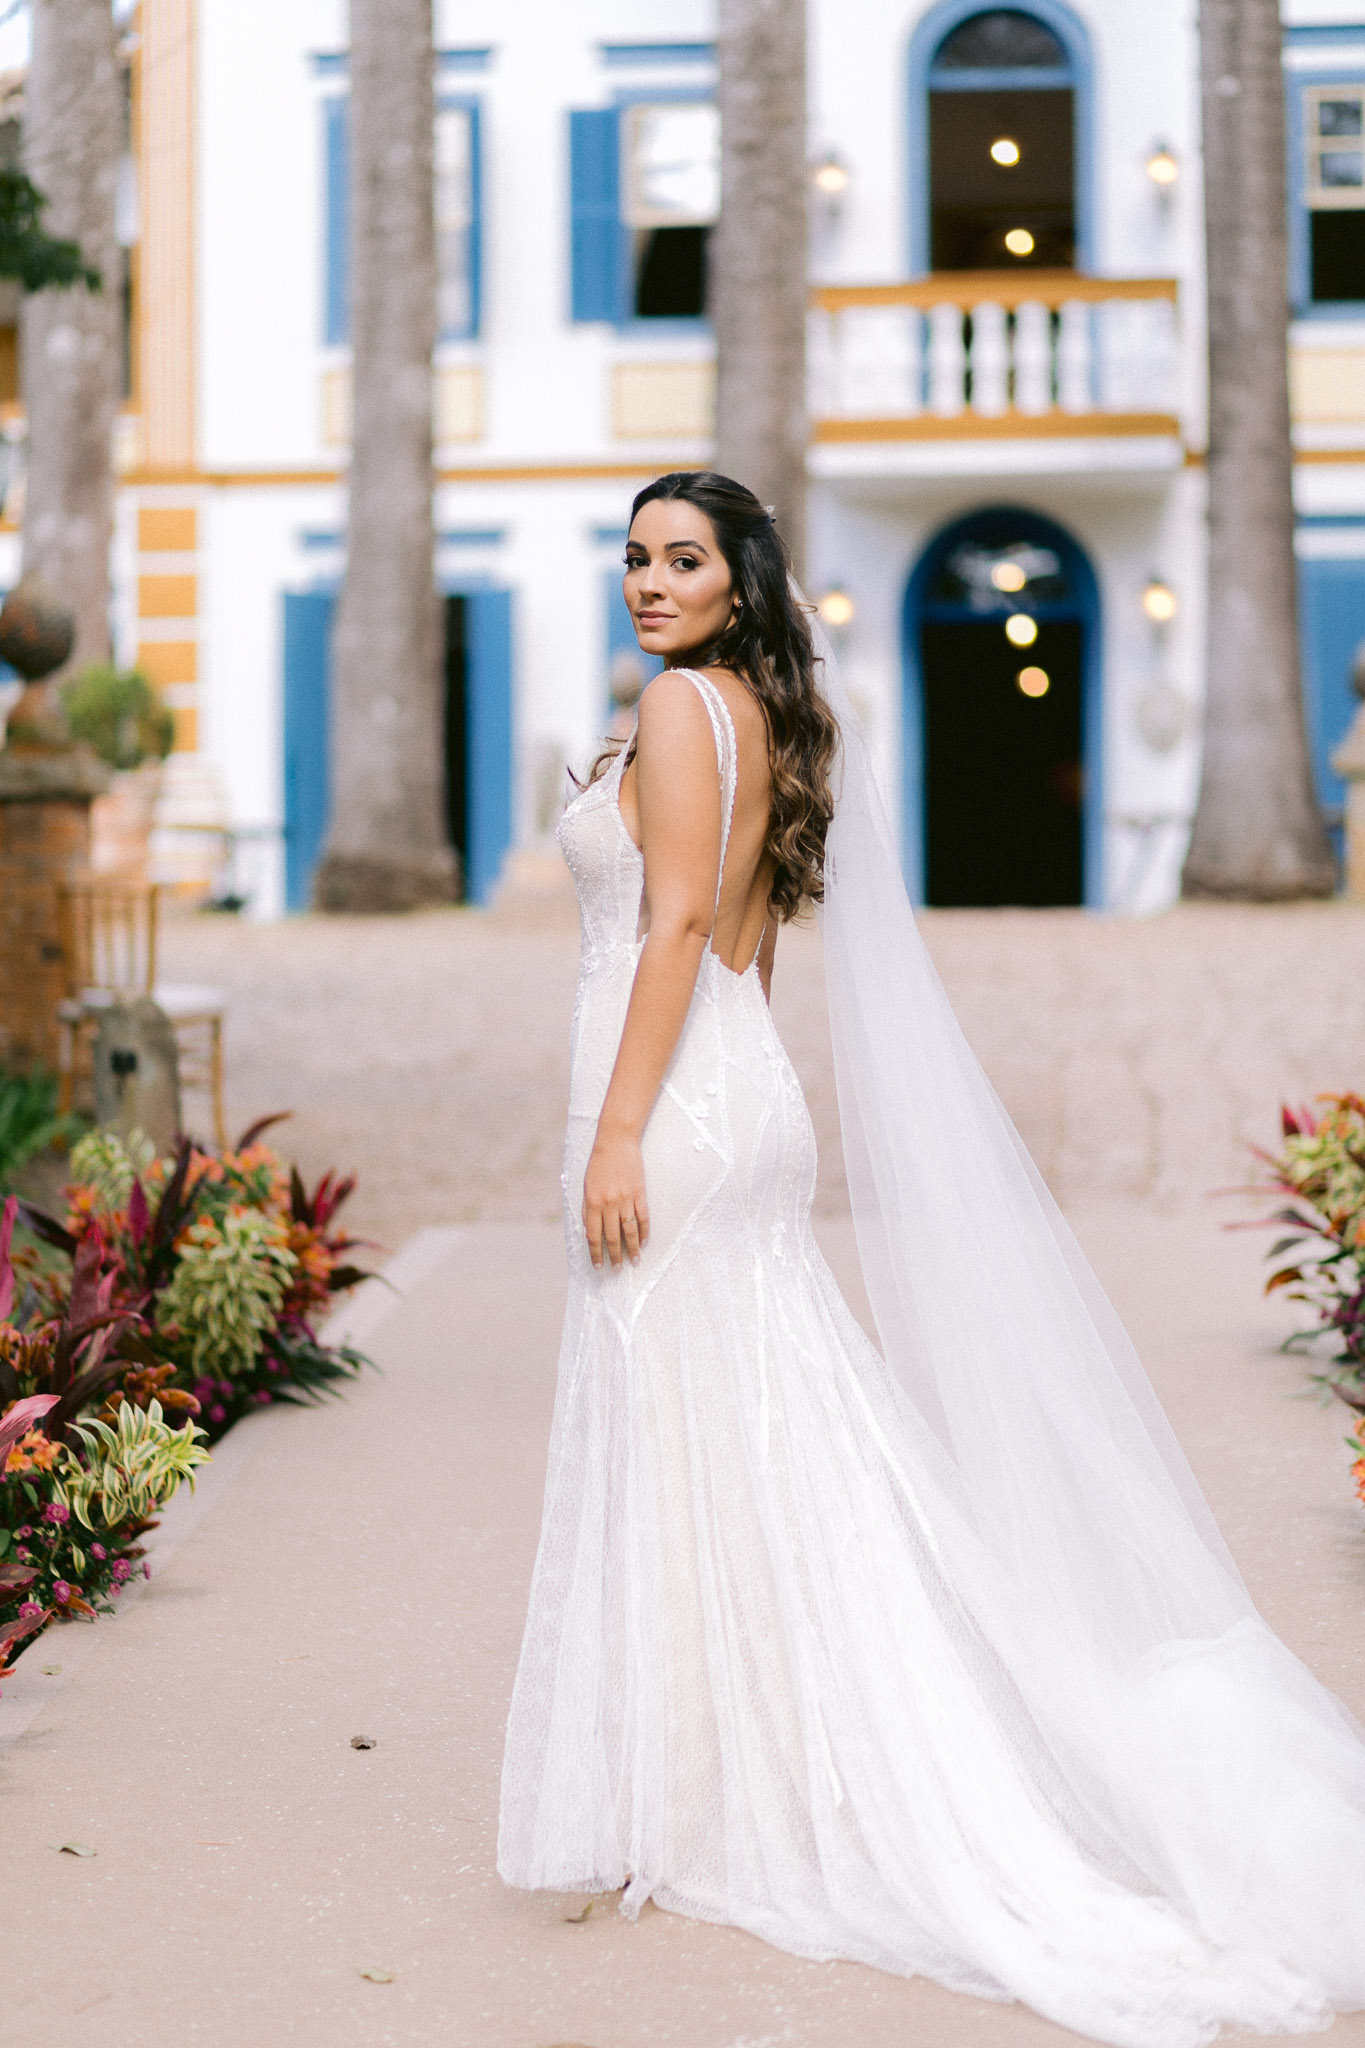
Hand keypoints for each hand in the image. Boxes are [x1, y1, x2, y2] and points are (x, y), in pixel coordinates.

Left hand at [583, 1128, 649, 1269]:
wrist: (615, 1142)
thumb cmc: (598, 1164)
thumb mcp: (586, 1187)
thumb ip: (589, 1210)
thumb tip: (590, 1232)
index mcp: (592, 1203)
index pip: (594, 1236)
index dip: (596, 1253)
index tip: (599, 1266)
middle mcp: (608, 1204)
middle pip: (612, 1237)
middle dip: (614, 1256)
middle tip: (618, 1269)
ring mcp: (625, 1199)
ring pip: (629, 1231)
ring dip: (632, 1249)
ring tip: (635, 1261)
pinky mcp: (639, 1193)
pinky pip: (643, 1218)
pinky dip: (644, 1231)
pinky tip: (644, 1242)